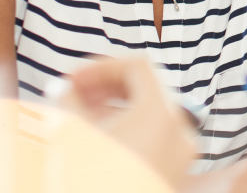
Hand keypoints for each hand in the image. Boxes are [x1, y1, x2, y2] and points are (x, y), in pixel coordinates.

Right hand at [58, 57, 197, 188]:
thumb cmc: (86, 181)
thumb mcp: (70, 134)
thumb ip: (68, 99)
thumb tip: (65, 86)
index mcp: (162, 114)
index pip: (139, 66)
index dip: (101, 66)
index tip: (73, 79)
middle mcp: (181, 131)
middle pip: (148, 89)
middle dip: (108, 87)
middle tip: (74, 94)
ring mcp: (182, 156)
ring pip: (152, 115)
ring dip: (117, 109)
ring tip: (81, 118)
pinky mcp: (174, 175)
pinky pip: (157, 139)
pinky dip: (130, 131)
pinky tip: (98, 142)